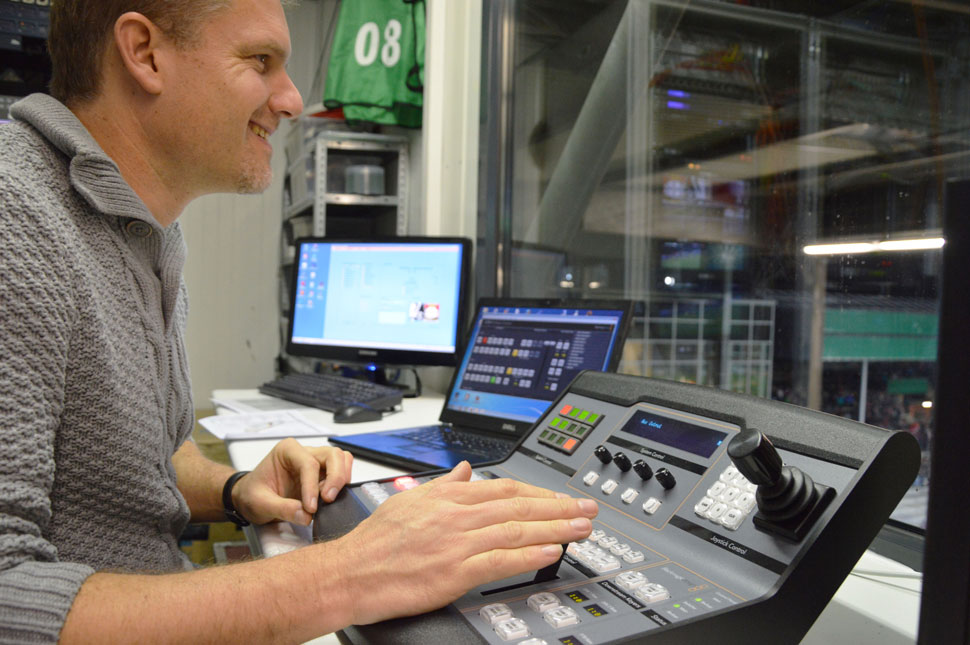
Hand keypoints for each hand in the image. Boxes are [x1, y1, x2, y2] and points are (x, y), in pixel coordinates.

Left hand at [234, 438, 352, 525]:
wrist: (249, 498)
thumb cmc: (252, 494)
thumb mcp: (259, 503)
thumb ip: (282, 508)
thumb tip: (306, 516)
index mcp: (287, 451)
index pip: (308, 464)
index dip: (312, 486)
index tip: (311, 508)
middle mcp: (304, 452)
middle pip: (332, 455)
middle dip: (335, 477)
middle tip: (328, 499)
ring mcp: (316, 462)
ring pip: (341, 460)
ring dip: (340, 479)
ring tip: (328, 499)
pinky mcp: (322, 475)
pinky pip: (341, 473)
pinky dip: (340, 486)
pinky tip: (328, 500)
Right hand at [331, 461, 597, 624]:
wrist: (351, 572)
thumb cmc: (376, 542)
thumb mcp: (410, 499)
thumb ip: (444, 486)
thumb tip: (464, 471)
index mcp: (448, 498)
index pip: (504, 488)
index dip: (538, 491)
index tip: (560, 496)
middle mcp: (457, 516)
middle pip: (519, 506)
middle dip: (558, 507)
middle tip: (587, 509)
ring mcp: (458, 543)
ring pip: (516, 529)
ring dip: (554, 528)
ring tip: (580, 529)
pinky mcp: (455, 572)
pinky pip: (501, 560)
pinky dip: (529, 555)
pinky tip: (551, 552)